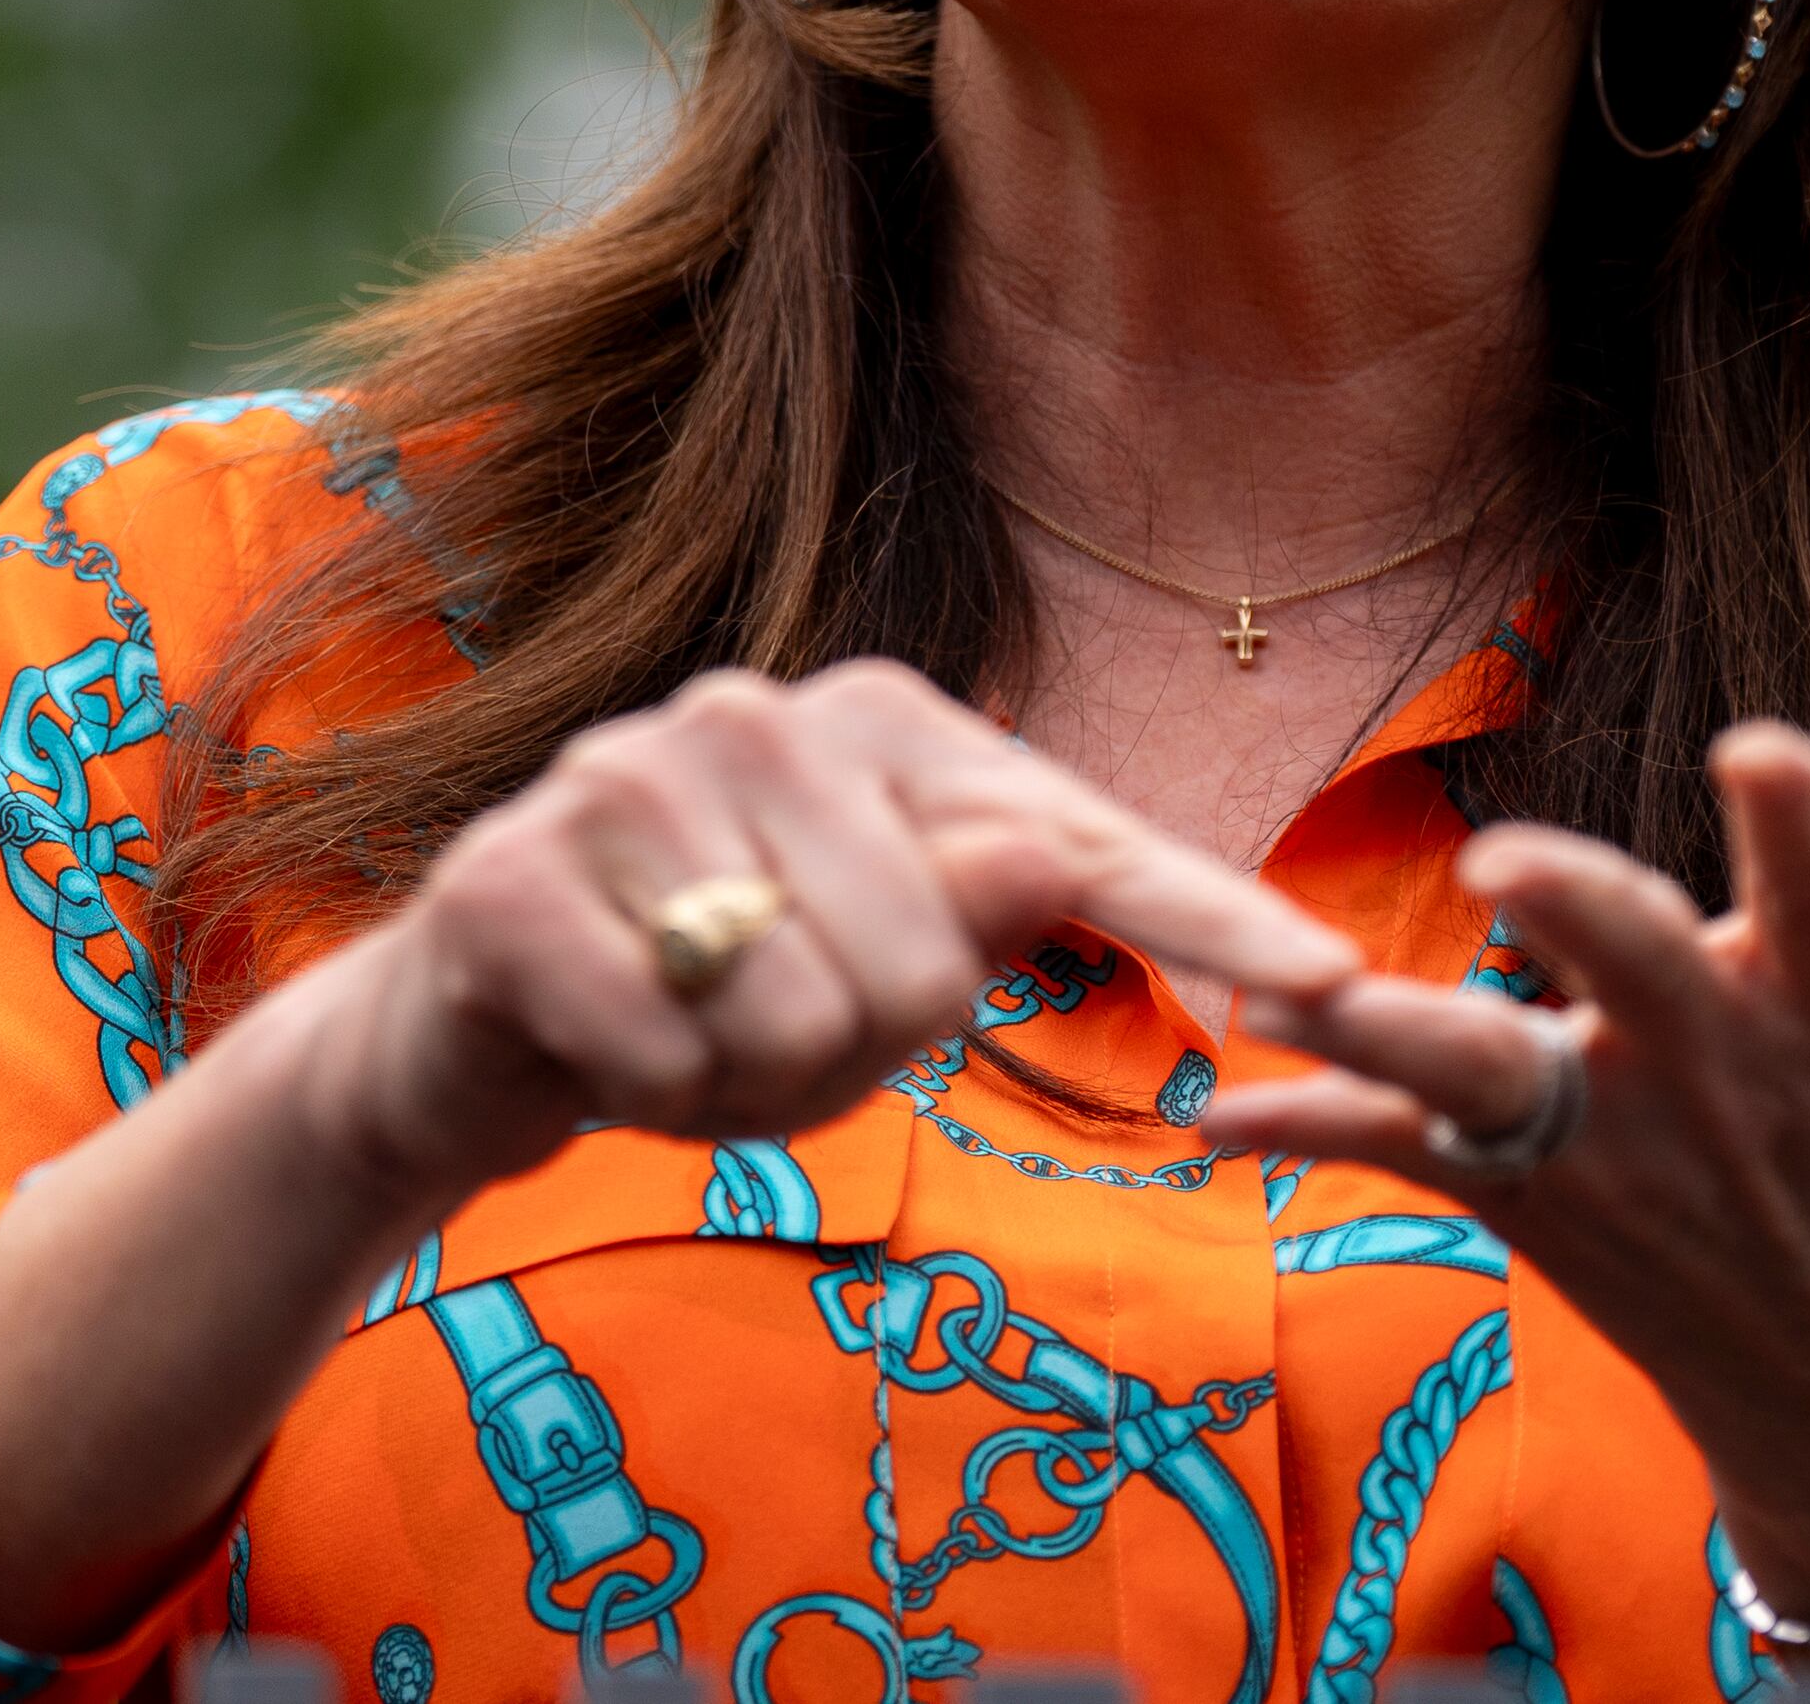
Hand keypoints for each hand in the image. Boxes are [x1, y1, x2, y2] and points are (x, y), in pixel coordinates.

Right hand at [283, 659, 1362, 1217]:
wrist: (471, 1020)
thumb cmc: (717, 986)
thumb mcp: (878, 959)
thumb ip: (988, 911)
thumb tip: (1052, 861)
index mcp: (881, 724)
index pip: (1086, 841)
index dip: (1215, 921)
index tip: (1338, 984)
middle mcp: (760, 715)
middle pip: (929, 975)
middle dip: (858, 1061)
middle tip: (769, 1041)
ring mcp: (627, 776)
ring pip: (801, 1022)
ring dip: (748, 1087)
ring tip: (690, 1036)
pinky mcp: (514, 876)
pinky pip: (663, 1052)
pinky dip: (646, 1093)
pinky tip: (602, 1043)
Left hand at [1204, 706, 1809, 1649]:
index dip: (1794, 820)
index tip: (1751, 752)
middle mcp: (1725, 1070)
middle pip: (1640, 976)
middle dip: (1582, 927)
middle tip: (1508, 873)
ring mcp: (1618, 1138)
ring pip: (1489, 1073)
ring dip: (1391, 1037)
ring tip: (1291, 996)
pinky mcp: (1529, 1190)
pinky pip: (1391, 1157)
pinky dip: (1293, 1130)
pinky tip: (1191, 1111)